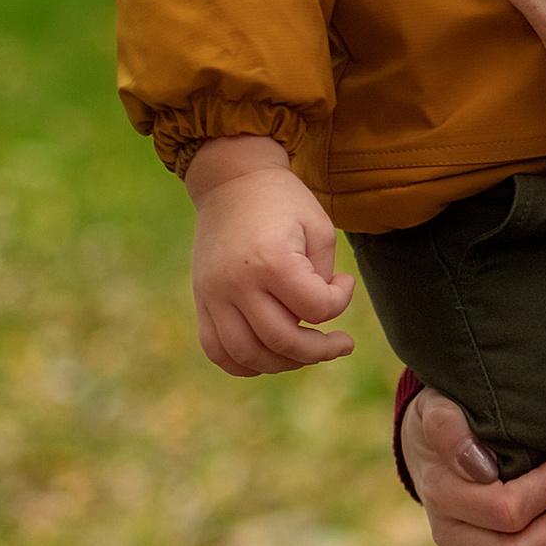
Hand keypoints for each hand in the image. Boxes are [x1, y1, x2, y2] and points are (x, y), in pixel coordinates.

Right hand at [184, 139, 354, 374]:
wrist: (231, 181)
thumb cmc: (283, 202)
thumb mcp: (318, 228)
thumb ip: (322, 277)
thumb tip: (315, 318)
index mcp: (271, 261)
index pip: (316, 308)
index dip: (341, 302)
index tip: (343, 282)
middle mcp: (237, 283)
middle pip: (282, 341)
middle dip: (320, 350)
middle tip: (340, 343)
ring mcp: (213, 295)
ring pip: (247, 355)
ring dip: (284, 363)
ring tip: (306, 352)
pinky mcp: (202, 300)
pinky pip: (216, 349)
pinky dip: (244, 363)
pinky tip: (270, 356)